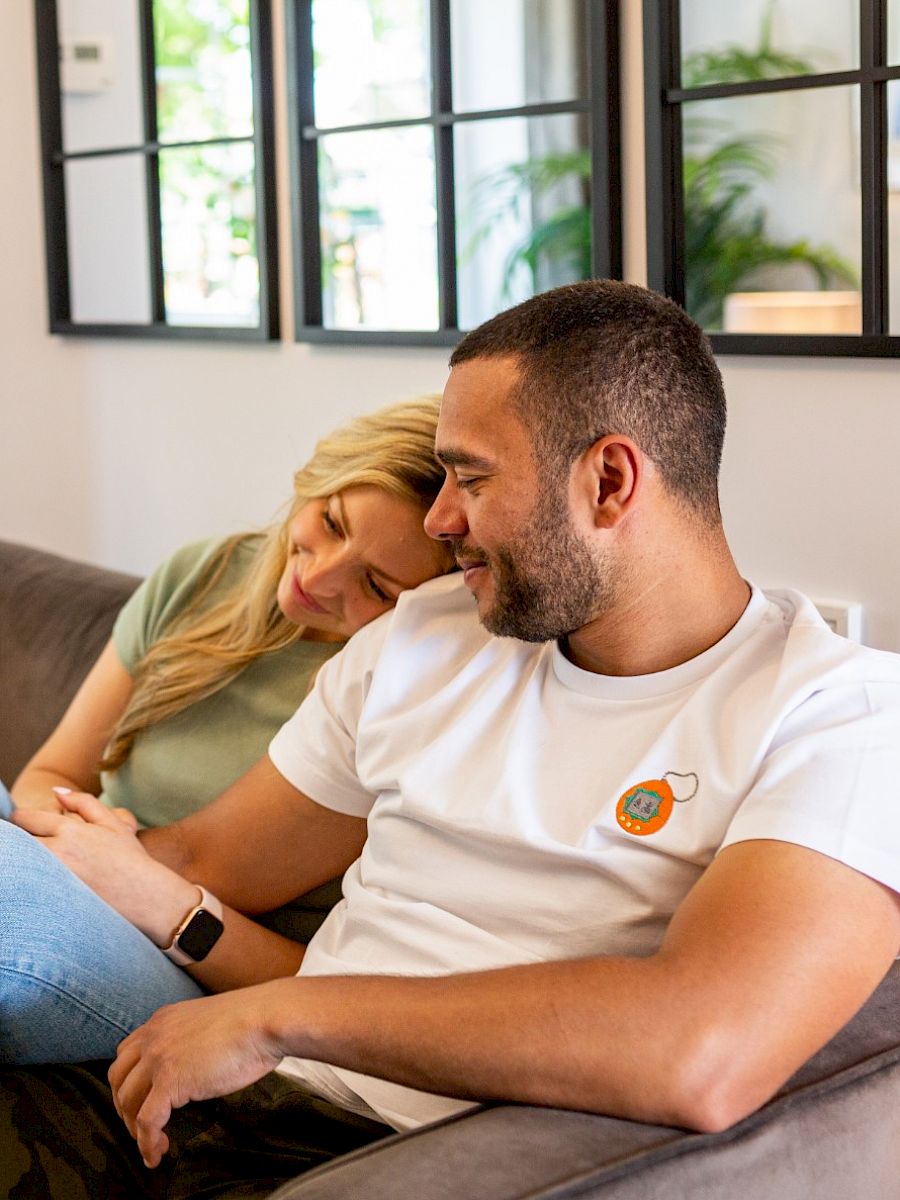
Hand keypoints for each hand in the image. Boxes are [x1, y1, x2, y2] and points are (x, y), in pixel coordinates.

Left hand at [12, 790, 191, 940]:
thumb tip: (56, 791)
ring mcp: (54, 877)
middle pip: (18, 841)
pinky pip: (30, 884)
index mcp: (70, 830)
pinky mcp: (54, 899)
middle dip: (18, 838)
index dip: (20, 819)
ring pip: (22, 862)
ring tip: (34, 860)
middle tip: (26, 840)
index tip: (20, 823)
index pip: (27, 819)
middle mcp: (58, 852)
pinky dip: (30, 878)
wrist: (145, 896)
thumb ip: (83, 802)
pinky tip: (41, 879)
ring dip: (24, 858)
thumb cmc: (130, 859)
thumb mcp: (112, 823)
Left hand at [108, 989, 283, 1167]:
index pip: (129, 1052)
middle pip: (118, 1077)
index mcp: (163, 1019)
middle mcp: (154, 1036)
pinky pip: (146, 1121)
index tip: (140, 1099)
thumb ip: (190, 1040)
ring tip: (150, 1144)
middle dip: (124, 1105)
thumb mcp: (207, 1023)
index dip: (129, 1080)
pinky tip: (156, 1154)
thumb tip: (193, 1066)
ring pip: (127, 1101)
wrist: (264, 1019)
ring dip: (133, 1128)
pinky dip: (147, 1143)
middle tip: (138, 1125)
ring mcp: (159, 1058)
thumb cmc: (251, 1021)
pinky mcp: (170, 1082)